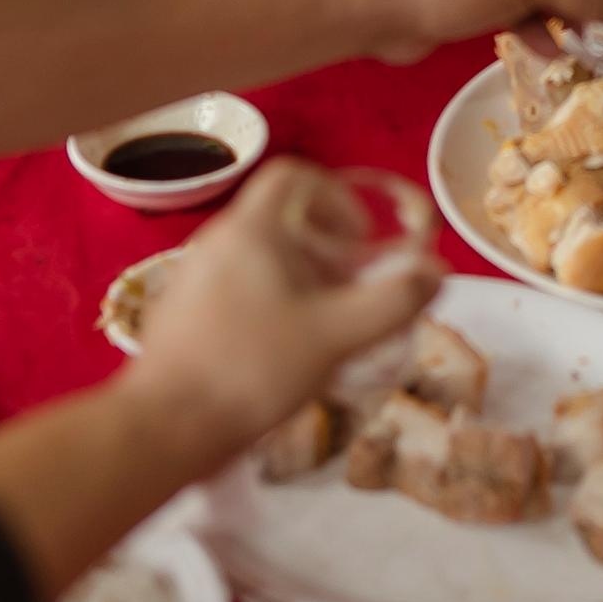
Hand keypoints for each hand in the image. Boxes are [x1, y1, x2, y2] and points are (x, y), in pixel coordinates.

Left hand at [130, 157, 441, 441]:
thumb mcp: (336, 336)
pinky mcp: (182, 315)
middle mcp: (216, 240)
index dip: (338, 198)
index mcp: (250, 228)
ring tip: (323, 328)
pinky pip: (236, 289)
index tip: (362, 243)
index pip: (295, 175)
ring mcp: (193, 278)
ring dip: (299, 281)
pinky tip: (282, 354)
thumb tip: (436, 273)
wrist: (165, 426)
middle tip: (351, 292)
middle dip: (326, 249)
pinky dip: (269, 304)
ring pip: (258, 259)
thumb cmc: (252, 368)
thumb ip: (392, 301)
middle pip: (280, 220)